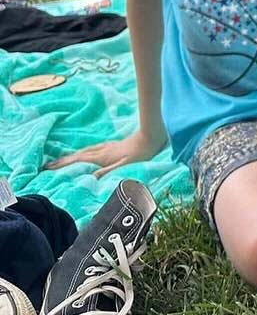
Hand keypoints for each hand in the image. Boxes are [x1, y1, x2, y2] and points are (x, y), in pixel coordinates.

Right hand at [45, 128, 166, 176]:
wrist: (151, 137)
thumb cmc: (141, 154)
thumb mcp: (125, 165)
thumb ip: (109, 171)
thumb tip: (91, 177)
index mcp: (103, 157)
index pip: (78, 160)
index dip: (64, 164)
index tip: (48, 168)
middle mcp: (102, 151)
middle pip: (78, 155)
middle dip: (63, 160)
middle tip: (47, 165)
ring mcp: (107, 147)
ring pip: (85, 151)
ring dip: (72, 156)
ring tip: (61, 160)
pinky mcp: (113, 145)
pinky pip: (93, 149)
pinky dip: (83, 152)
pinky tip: (85, 153)